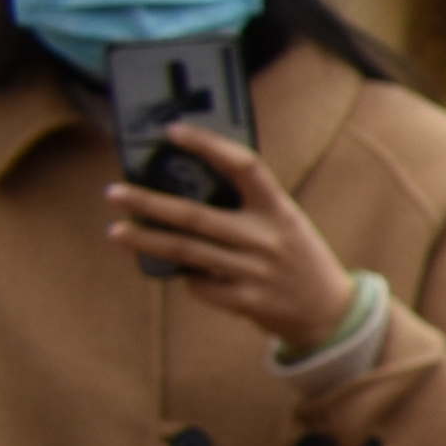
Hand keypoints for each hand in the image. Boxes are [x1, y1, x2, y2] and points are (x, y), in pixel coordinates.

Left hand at [100, 126, 358, 350]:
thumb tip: (185, 189)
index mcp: (280, 210)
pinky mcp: (247, 301)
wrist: (331, 312)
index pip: (244, 166)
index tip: (173, 132)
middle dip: (149, 203)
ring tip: (116, 231)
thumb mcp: (286, 224)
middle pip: (195, 216)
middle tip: (114, 193)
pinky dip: (186, 277)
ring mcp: (257, 271)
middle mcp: (267, 238)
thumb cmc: (298, 259)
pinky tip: (176, 272)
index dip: (208, 145)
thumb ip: (248, 208)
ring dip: (146, 241)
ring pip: (186, 252)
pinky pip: (201, 285)